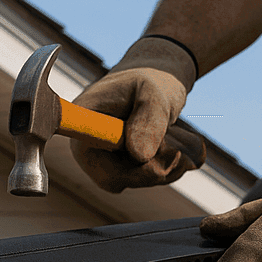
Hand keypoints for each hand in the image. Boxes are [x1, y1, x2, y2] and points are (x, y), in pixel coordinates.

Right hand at [72, 37, 203, 192]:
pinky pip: (146, 179)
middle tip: (177, 150)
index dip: (126, 170)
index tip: (151, 156)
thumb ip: (149, 120)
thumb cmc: (150, 80)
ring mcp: (105, 159)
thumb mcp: (154, 92)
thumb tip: (140, 157)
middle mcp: (88, 147)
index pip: (96, 165)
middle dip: (153, 169)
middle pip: (117, 179)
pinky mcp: (122, 167)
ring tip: (178, 142)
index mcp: (83, 125)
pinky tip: (175, 148)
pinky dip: (167, 168)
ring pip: (136, 181)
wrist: (156, 83)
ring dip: (165, 167)